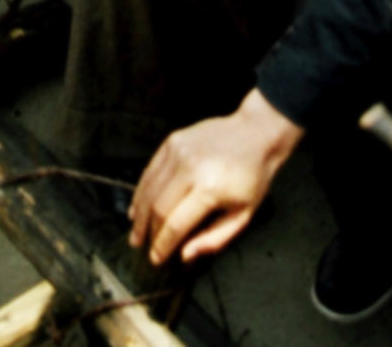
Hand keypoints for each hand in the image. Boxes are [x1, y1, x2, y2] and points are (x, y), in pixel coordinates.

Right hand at [130, 94, 301, 265]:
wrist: (256, 134)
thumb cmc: (253, 176)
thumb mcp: (243, 215)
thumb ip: (214, 239)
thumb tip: (185, 255)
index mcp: (211, 189)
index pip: (176, 224)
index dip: (162, 245)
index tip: (156, 259)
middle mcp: (190, 168)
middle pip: (158, 208)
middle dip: (148, 232)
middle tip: (142, 246)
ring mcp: (178, 152)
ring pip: (148, 189)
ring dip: (139, 215)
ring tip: (135, 232)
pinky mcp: (172, 142)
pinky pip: (150, 171)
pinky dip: (141, 192)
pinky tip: (138, 207)